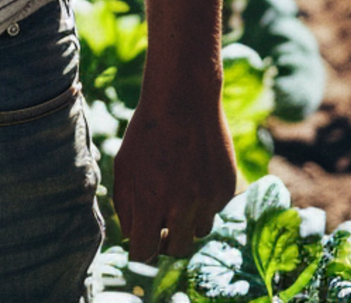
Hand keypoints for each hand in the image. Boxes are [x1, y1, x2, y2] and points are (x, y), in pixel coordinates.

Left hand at [112, 83, 236, 261]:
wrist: (184, 98)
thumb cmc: (146, 131)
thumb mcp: (124, 165)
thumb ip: (125, 205)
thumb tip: (132, 237)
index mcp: (151, 201)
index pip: (144, 252)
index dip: (140, 250)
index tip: (139, 240)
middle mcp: (182, 205)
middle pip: (176, 250)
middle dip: (165, 242)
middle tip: (159, 227)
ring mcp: (208, 199)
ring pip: (197, 232)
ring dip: (186, 221)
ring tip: (177, 191)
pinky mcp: (226, 190)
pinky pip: (214, 210)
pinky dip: (203, 201)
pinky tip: (194, 173)